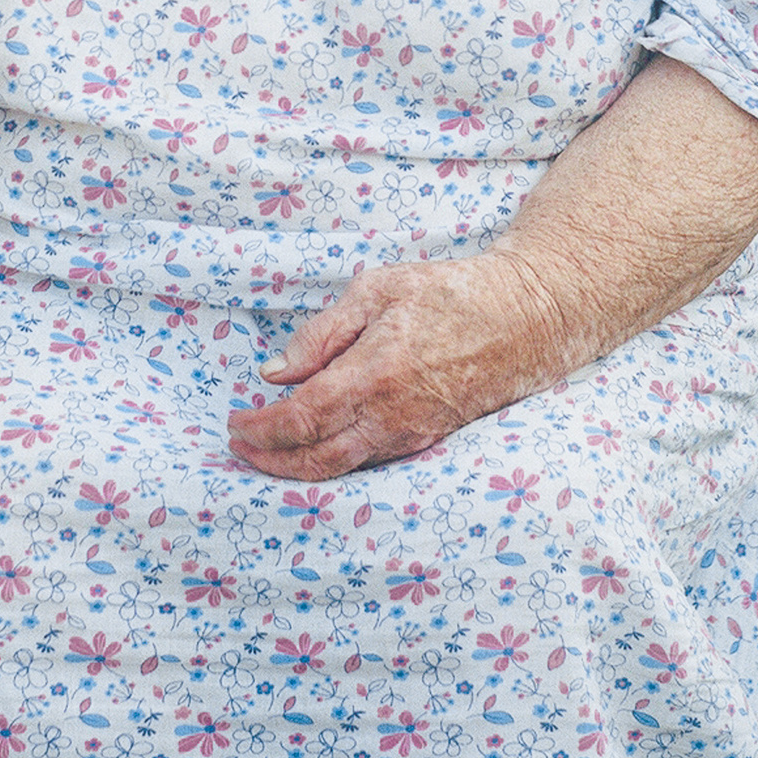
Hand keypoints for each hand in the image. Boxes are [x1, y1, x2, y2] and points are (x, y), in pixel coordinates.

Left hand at [225, 251, 582, 481]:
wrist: (523, 317)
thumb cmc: (449, 292)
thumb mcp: (379, 289)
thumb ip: (323, 332)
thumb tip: (275, 372)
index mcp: (374, 374)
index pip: (302, 418)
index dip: (262, 429)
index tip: (235, 422)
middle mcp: (392, 416)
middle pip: (317, 459)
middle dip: (270, 460)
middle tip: (240, 446)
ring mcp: (412, 434)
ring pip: (343, 468)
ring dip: (298, 468)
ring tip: (267, 451)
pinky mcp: (427, 440)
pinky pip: (370, 462)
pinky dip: (333, 462)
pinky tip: (315, 447)